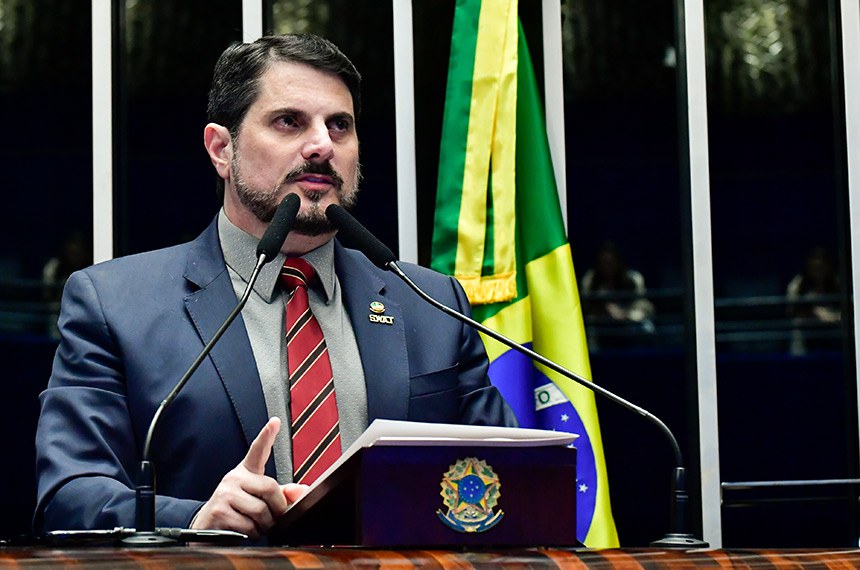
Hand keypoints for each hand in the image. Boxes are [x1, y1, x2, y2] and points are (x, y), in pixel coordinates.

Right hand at [191, 417, 290, 539]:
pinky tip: (244, 532)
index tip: (275, 422)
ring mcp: (225, 494)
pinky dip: (252, 534)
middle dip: (278, 509)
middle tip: (274, 518)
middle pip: (270, 489)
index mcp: (246, 472)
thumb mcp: (259, 500)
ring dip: (265, 526)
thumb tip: (302, 490)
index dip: (267, 435)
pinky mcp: (219, 511)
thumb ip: (282, 494)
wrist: (208, 529)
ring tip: (256, 526)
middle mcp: (234, 478)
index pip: (258, 450)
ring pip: (261, 511)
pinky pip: (248, 526)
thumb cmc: (238, 512)